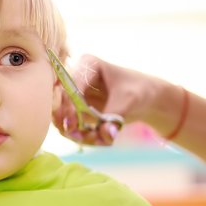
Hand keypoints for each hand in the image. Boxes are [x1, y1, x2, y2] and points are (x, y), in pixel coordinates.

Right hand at [53, 54, 167, 144]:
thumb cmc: (139, 90)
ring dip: (75, 133)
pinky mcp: (76, 113)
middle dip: (68, 123)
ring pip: (62, 118)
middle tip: (79, 137)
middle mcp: (75, 79)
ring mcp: (73, 97)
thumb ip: (115, 115)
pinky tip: (98, 140)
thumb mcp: (129, 99)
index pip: (70, 86)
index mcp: (87, 65)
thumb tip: (104, 133)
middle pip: (58, 102)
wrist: (146, 99)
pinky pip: (71, 128)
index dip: (68, 106)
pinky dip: (82, 137)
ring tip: (96, 140)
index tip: (73, 125)